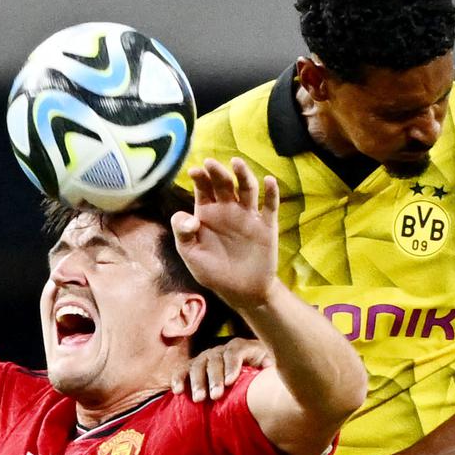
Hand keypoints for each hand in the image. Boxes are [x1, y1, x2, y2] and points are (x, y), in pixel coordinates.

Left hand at [172, 158, 278, 309]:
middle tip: (211, 163)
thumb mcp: (190, 254)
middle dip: (218, 172)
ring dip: (243, 175)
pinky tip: (268, 181)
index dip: (200, 178)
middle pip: (224, 184)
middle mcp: (228, 209)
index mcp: (207, 213)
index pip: (203, 189)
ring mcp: (248, 216)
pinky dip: (271, 193)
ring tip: (237, 163)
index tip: (195, 171)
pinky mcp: (266, 226)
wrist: (241, 291)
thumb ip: (183, 234)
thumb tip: (189, 217)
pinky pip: (270, 206)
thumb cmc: (212, 271)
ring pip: (247, 189)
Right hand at [172, 337, 272, 401]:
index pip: (235, 351)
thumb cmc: (262, 373)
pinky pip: (183, 370)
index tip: (230, 382)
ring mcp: (206, 357)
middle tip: (215, 396)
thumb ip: (271, 368)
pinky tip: (178, 391)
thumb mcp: (270, 366)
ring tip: (199, 399)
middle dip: (214, 378)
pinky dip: (179, 379)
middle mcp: (221, 350)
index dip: (232, 365)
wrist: (250, 371)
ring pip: (198, 365)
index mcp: (242, 347)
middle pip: (215, 359)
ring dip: (197, 382)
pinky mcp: (194, 367)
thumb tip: (273, 370)